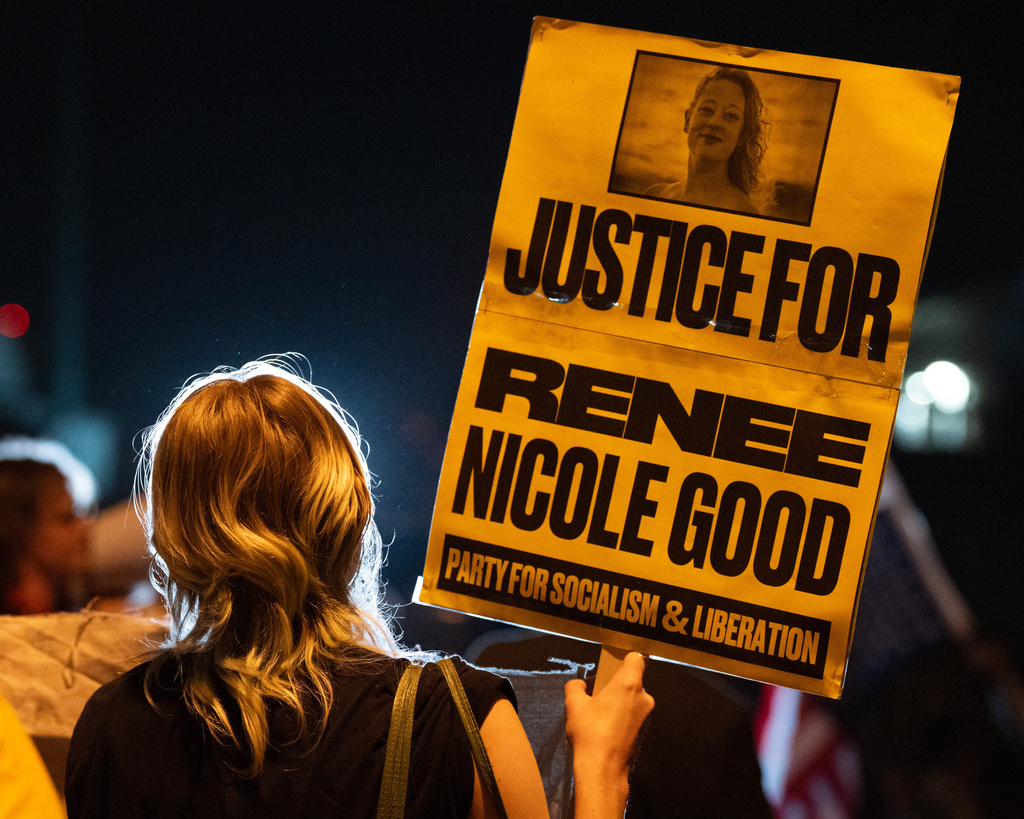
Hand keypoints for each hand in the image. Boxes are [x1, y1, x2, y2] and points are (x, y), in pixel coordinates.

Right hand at [564, 652, 653, 816]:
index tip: (609, 668)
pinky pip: (632, 714)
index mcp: (629, 683)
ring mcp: (646, 715)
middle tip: (596, 695)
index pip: (636, 659)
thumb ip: (576, 687)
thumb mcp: (573, 704)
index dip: (623, 660)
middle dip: (615, 684)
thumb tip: (581, 685)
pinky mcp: (644, 731)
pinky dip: (621, 716)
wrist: (603, 770)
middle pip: (631, 680)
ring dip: (618, 701)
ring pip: (632, 698)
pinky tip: (605, 729)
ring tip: (597, 715)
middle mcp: (643, 697)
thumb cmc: (590, 732)